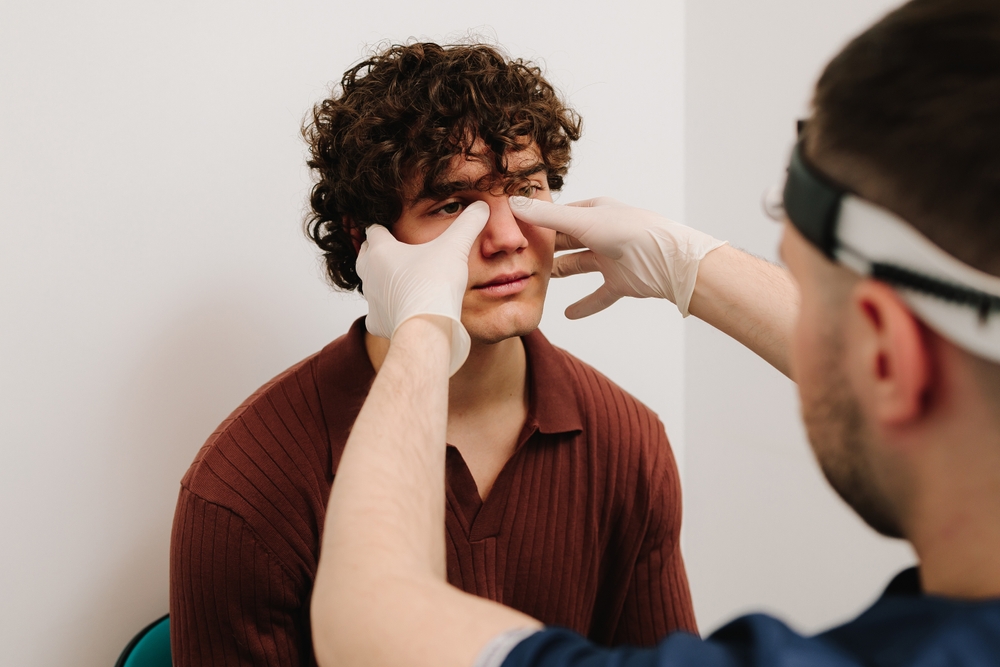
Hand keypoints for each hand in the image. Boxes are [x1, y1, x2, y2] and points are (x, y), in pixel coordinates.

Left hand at [357, 201, 489, 374]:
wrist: (426, 326)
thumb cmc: (434, 285)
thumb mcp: (455, 246)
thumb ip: (468, 223)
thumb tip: (482, 207)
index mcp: (381, 250)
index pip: (374, 230)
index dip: (384, 228)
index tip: (393, 228)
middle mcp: (370, 273)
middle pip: (366, 255)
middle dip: (379, 252)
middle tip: (397, 252)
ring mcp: (371, 299)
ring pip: (371, 283)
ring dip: (383, 280)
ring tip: (402, 280)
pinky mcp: (377, 322)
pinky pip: (377, 314)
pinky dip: (387, 311)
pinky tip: (402, 310)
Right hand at [510, 196, 726, 317]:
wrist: (666, 261)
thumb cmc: (628, 232)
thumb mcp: (580, 221)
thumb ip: (546, 217)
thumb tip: (512, 204)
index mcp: (595, 212)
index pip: (559, 216)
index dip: (538, 223)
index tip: (513, 232)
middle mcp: (602, 233)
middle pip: (567, 241)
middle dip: (545, 249)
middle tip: (519, 257)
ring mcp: (611, 259)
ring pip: (578, 266)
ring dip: (560, 272)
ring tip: (537, 280)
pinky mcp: (620, 282)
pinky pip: (598, 295)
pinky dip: (584, 305)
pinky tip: (568, 314)